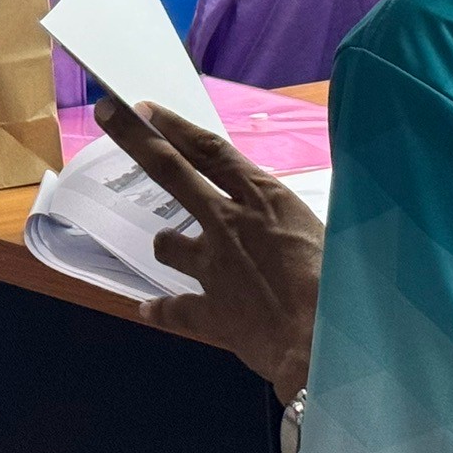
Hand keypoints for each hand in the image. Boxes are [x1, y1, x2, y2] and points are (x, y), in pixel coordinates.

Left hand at [94, 98, 324, 399]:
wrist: (328, 344)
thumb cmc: (344, 285)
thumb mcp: (327, 235)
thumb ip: (293, 224)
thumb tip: (291, 224)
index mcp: (265, 199)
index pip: (212, 152)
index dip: (177, 127)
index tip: (147, 108)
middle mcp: (229, 223)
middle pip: (173, 172)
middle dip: (136, 140)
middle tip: (107, 114)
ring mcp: (213, 267)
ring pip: (168, 244)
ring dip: (166, 244)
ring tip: (166, 247)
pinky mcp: (209, 312)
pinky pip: (172, 309)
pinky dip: (160, 310)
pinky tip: (148, 310)